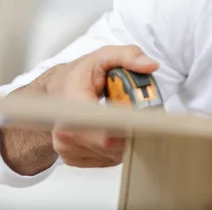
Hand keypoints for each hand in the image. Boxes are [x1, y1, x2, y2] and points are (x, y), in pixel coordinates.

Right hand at [42, 45, 158, 167]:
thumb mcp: (104, 56)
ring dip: (127, 139)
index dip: (130, 127)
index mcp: (72, 103)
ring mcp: (67, 147)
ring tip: (123, 118)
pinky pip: (106, 160)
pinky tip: (113, 129)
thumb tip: (150, 65)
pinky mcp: (72, 158)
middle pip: (113, 145)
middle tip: (142, 115)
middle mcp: (65, 130)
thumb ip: (128, 56)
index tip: (148, 121)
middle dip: (134, 131)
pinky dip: (117, 147)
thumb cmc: (80, 75)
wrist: (56, 91)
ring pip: (113, 155)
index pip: (105, 128)